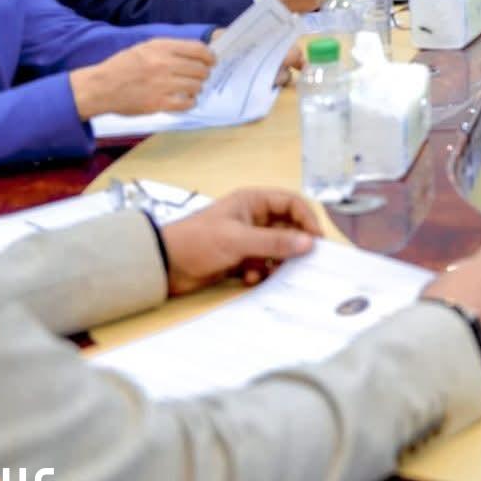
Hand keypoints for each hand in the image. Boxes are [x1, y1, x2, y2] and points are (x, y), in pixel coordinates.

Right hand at [69, 39, 214, 118]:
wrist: (100, 88)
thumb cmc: (122, 66)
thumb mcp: (145, 48)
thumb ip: (170, 49)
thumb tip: (197, 53)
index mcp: (161, 47)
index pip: (198, 49)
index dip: (209, 56)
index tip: (211, 61)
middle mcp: (164, 64)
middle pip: (201, 69)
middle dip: (204, 73)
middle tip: (200, 76)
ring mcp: (163, 84)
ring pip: (196, 86)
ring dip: (196, 87)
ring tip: (189, 88)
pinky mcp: (159, 103)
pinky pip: (187, 103)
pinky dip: (189, 102)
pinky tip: (184, 100)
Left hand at [158, 188, 319, 295]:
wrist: (164, 266)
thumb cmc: (198, 242)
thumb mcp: (238, 240)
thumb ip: (275, 242)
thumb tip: (310, 243)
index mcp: (253, 202)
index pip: (292, 204)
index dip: (307, 219)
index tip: (317, 241)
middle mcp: (253, 218)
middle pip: (287, 228)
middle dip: (293, 246)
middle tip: (302, 262)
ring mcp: (246, 239)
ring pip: (276, 249)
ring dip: (276, 262)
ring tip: (271, 272)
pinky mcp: (239, 258)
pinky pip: (262, 264)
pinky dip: (260, 272)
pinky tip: (249, 278)